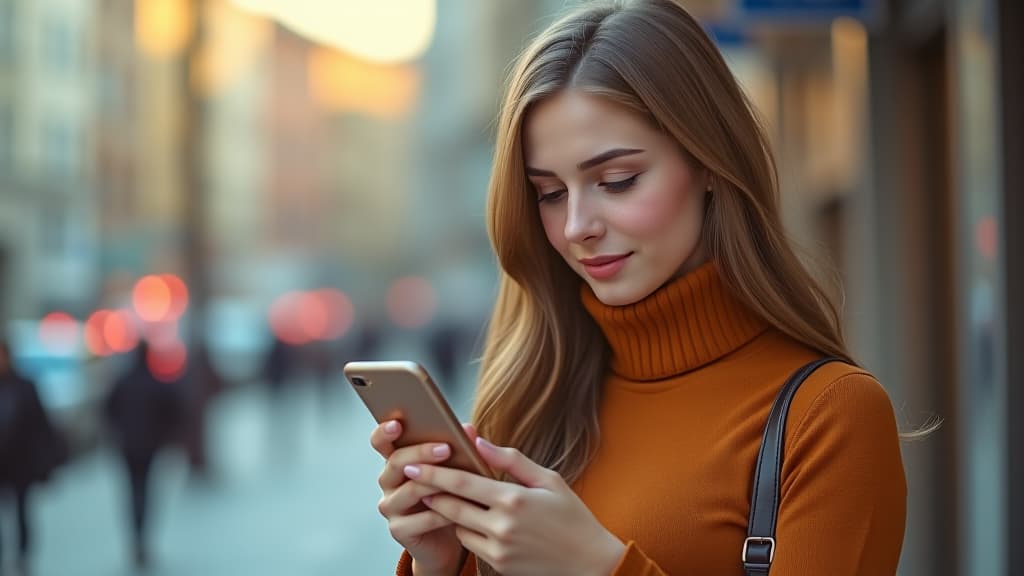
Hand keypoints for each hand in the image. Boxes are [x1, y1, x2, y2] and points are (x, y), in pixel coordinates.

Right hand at [371, 420, 479, 575]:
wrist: (450, 540)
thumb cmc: (453, 496)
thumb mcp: (457, 469)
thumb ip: (460, 448)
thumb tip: (468, 429)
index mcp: (398, 460)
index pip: (381, 442)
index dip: (384, 431)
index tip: (397, 424)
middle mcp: (388, 481)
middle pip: (396, 462)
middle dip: (421, 453)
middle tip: (447, 448)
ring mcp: (391, 506)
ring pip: (410, 490)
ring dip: (435, 483)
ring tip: (457, 479)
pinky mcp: (399, 530)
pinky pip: (420, 519)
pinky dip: (441, 513)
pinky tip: (459, 510)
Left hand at [404, 437, 626, 575]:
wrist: (591, 564)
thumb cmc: (573, 517)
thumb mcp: (549, 480)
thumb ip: (511, 460)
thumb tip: (479, 441)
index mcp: (514, 499)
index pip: (463, 482)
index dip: (434, 472)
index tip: (413, 464)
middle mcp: (502, 526)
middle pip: (451, 506)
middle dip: (429, 491)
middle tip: (412, 478)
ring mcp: (499, 549)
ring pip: (458, 527)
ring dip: (448, 512)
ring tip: (440, 496)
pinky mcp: (499, 566)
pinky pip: (471, 545)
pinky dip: (466, 530)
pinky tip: (468, 519)